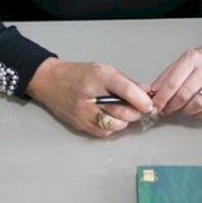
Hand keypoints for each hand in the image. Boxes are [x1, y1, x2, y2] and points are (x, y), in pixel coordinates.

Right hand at [26, 58, 154, 137]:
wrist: (51, 82)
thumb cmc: (80, 74)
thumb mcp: (103, 70)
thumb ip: (125, 82)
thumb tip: (146, 91)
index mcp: (100, 76)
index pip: (125, 89)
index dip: (141, 99)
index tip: (150, 105)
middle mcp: (92, 94)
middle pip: (122, 111)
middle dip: (136, 113)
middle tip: (140, 110)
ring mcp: (85, 112)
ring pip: (115, 125)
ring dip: (124, 122)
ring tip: (124, 114)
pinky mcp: (80, 124)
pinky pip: (104, 132)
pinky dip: (112, 128)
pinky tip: (110, 118)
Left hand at [149, 41, 201, 117]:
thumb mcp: (182, 62)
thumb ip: (165, 77)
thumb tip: (149, 91)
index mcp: (191, 59)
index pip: (172, 82)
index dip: (161, 98)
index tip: (154, 106)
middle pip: (184, 94)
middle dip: (171, 106)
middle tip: (165, 109)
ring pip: (197, 104)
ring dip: (184, 111)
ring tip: (180, 108)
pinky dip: (198, 114)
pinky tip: (194, 109)